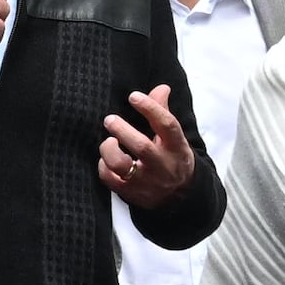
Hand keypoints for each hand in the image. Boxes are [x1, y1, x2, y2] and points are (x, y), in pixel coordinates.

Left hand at [97, 82, 195, 203]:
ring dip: (110, 151)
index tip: (134, 96)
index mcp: (176, 147)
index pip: (166, 124)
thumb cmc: (174, 159)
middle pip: (142, 147)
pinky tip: (105, 160)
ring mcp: (147, 181)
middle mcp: (162, 165)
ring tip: (108, 142)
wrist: (181, 196)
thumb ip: (164, 112)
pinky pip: (110, 181)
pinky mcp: (132, 193)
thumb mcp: (174, 138)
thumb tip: (161, 88)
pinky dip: (104, 167)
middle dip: (122, 130)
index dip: (150, 108)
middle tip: (109, 119)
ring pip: (122, 166)